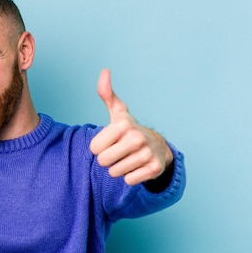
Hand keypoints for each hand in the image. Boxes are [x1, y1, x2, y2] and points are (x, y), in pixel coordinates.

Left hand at [89, 69, 172, 185]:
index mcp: (123, 125)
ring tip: (127, 158)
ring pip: (115, 172)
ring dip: (118, 168)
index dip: (99, 148)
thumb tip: (104, 71)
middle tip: (118, 152)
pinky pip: (128, 181)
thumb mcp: (117, 113)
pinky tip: (137, 166)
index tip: (110, 142)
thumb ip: (107, 94)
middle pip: (103, 162)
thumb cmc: (129, 130)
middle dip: (108, 160)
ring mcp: (147, 154)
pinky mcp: (154, 169)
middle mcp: (137, 138)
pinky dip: (130, 177)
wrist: (157, 146)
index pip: (94, 148)